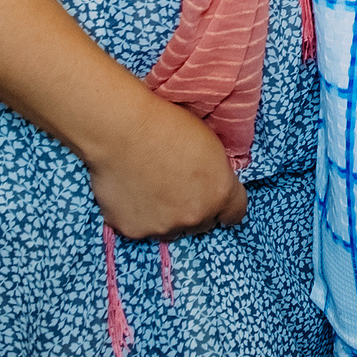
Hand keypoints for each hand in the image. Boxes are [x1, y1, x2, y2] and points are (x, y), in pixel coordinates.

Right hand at [85, 91, 247, 241]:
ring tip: (152, 187)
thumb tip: (212, 185)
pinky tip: (132, 191)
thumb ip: (216, 175)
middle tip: (177, 186)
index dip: (226, 205)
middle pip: (202, 223)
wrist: (121, 131)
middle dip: (194, 208)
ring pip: (171, 229)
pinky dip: (138, 215)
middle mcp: (195, 217)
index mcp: (219, 193)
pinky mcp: (134, 231)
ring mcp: (163, 227)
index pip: (235, 213)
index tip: (217, 199)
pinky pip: (141, 227)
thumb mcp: (211, 144)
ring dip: (166, 216)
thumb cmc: (167, 126)